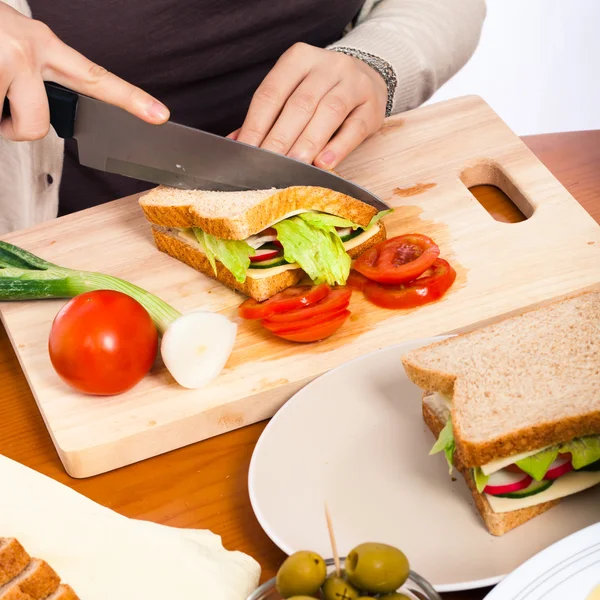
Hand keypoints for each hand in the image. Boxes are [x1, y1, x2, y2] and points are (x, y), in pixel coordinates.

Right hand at [0, 3, 168, 141]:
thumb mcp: (11, 45)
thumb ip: (32, 76)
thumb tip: (31, 114)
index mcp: (42, 45)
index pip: (95, 77)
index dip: (130, 99)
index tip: (160, 116)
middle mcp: (28, 52)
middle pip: (38, 126)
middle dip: (14, 128)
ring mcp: (3, 60)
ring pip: (5, 126)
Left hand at [233, 42, 387, 169]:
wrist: (367, 78)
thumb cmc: (321, 92)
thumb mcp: (293, 93)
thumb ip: (267, 116)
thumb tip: (236, 142)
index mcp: (299, 59)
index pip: (271, 93)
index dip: (256, 125)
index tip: (246, 152)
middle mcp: (327, 66)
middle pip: (298, 105)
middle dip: (280, 139)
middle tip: (267, 165)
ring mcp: (353, 83)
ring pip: (327, 113)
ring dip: (308, 143)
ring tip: (294, 167)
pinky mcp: (372, 107)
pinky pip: (353, 129)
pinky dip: (338, 148)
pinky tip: (324, 163)